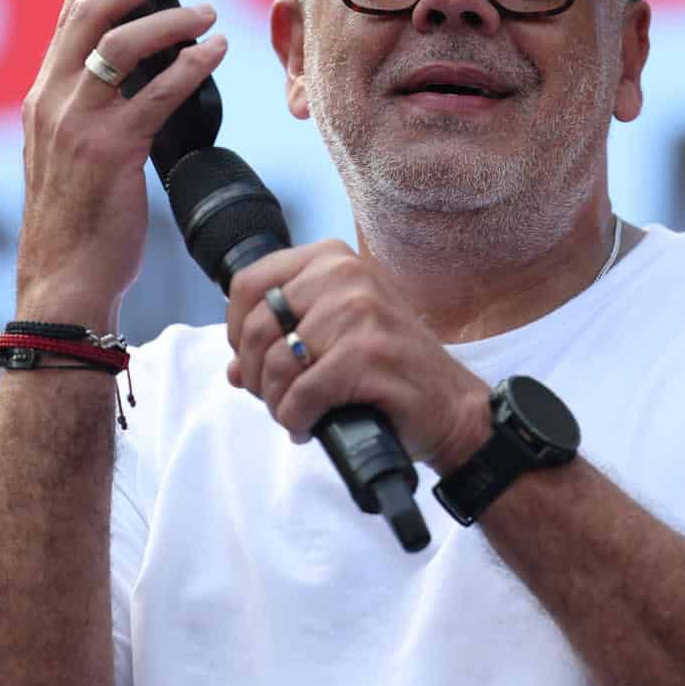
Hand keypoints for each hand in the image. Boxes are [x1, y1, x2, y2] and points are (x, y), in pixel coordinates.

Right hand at [16, 0, 227, 325]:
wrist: (65, 279)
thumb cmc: (78, 222)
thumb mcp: (69, 155)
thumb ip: (88, 110)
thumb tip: (133, 74)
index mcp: (42, 98)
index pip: (63, 19)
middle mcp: (52, 102)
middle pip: (89, 15)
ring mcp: (78, 125)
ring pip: (122, 46)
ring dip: (171, 20)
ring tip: (206, 13)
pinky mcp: (111, 152)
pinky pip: (156, 94)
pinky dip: (189, 66)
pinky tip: (213, 54)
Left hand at [224, 241, 493, 473]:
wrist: (451, 405)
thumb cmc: (392, 368)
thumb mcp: (337, 335)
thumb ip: (283, 339)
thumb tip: (233, 370)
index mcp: (332, 260)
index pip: (248, 283)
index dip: (236, 329)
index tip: (252, 358)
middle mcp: (346, 275)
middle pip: (257, 327)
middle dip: (256, 374)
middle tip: (276, 398)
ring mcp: (360, 312)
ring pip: (276, 364)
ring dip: (277, 403)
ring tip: (297, 414)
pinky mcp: (368, 355)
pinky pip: (301, 394)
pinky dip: (296, 419)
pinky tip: (309, 426)